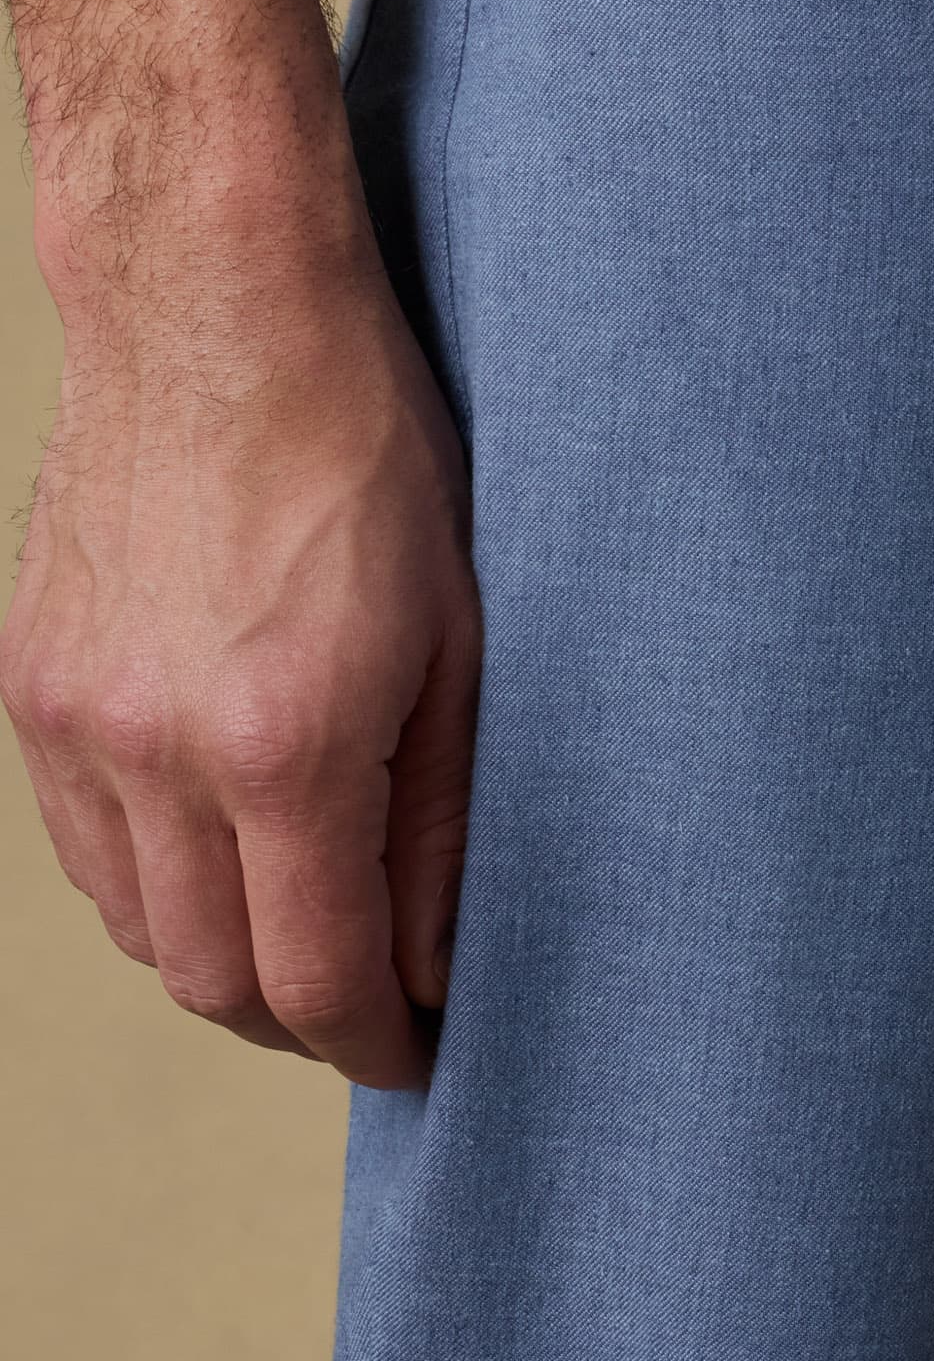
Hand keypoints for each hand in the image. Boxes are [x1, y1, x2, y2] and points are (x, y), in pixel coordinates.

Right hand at [1, 0, 478, 1085]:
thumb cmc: (372, 449)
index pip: (318, 980)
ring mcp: (73, 719)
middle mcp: (156, 752)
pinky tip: (224, 851)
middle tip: (379, 1006)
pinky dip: (154, 882)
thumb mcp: (464, 635)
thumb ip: (443, 814)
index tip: (426, 1055)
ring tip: (311, 932)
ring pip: (139, 928)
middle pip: (215, 982)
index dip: (378, 1044)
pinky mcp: (28, 681)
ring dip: (224, 959)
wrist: (216, 305)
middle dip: (305, 1021)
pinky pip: (84, 846)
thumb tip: (439, 955)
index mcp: (283, 745)